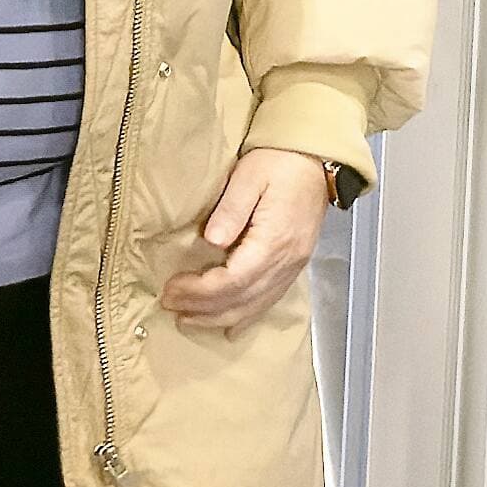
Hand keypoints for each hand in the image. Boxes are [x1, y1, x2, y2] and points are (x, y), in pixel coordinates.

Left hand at [161, 146, 331, 335]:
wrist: (316, 159)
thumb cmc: (279, 162)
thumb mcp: (249, 176)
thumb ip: (231, 210)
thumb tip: (211, 241)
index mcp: (274, 240)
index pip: (233, 280)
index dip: (200, 291)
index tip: (171, 288)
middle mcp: (287, 260)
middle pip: (242, 299)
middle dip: (203, 308)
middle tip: (170, 306)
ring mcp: (294, 266)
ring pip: (257, 305)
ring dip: (221, 318)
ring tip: (189, 320)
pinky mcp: (295, 265)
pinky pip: (271, 299)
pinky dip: (248, 316)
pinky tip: (231, 327)